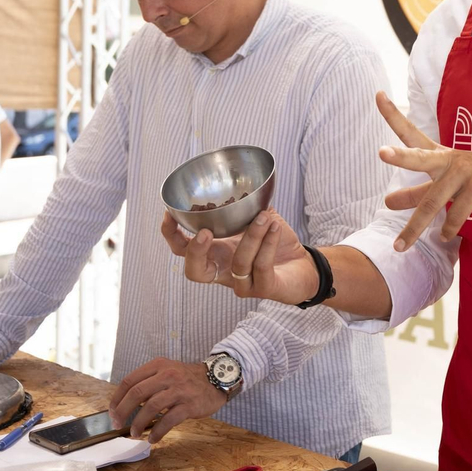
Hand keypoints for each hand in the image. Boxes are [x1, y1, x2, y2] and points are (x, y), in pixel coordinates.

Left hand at [108, 358, 227, 442]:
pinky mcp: (189, 405)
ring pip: (151, 407)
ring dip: (138, 424)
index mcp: (158, 365)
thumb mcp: (168, 371)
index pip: (130, 381)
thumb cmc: (188, 379)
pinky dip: (157, 432)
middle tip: (117, 424)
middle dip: (122, 411)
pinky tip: (153, 438)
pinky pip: (168, 420)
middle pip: (137, 393)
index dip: (117, 398)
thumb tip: (126, 404)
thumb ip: (149, 383)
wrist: (217, 379)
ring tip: (135, 434)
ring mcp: (179, 389)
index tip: (112, 412)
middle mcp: (168, 375)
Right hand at [161, 211, 318, 304]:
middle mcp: (224, 272)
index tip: (169, 213)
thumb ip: (245, 207)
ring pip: (238, 263)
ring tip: (263, 216)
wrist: (303, 266)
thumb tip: (240, 182)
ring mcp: (243, 284)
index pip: (183, 251)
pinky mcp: (264, 288)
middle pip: (195, 271)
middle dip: (195, 252)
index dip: (172, 235)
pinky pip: (261, 265)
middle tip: (205, 232)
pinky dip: (267, 243)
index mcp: (216, 255)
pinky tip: (274, 225)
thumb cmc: (276, 244)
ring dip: (251, 236)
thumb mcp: (256, 221)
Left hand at [375, 91, 471, 250]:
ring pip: (433, 201)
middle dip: (401, 156)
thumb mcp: (447, 186)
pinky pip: (457, 212)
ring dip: (415, 226)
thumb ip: (418, 193)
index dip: (394, 115)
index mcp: (441, 155)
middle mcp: (450, 160)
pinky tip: (444, 236)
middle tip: (381, 152)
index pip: (412, 133)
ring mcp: (464, 172)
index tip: (378, 95)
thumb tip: (387, 202)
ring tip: (401, 244)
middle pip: (420, 157)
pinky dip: (449, 228)